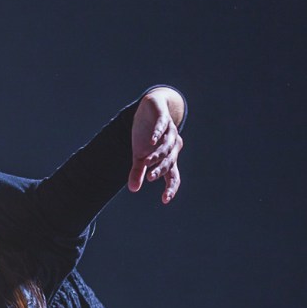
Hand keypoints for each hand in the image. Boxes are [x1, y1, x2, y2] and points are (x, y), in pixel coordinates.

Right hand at [127, 88, 185, 203]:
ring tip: (147, 162)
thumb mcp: (139, 155)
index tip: (164, 200)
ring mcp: (169, 131)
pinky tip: (152, 141)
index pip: (172, 176)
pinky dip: (158, 133)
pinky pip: (163, 126)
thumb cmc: (146, 135)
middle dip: (160, 169)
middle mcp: (172, 146)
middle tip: (150, 177)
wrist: (152, 107)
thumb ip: (138, 172)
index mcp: (168, 158)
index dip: (170, 187)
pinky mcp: (163, 117)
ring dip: (157, 155)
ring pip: (167, 146)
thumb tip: (133, 189)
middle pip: (169, 161)